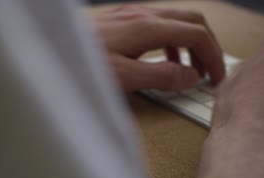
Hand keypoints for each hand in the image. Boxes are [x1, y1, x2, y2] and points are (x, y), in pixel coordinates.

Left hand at [91, 5, 224, 91]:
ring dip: (188, 45)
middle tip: (209, 72)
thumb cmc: (80, 64)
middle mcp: (142, 15)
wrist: (47, 47)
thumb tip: (190, 77)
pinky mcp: (119, 21)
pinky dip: (169, 43)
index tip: (217, 77)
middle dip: (207, 46)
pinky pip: (156, 27)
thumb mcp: (123, 78)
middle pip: (191, 21)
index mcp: (147, 27)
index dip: (213, 55)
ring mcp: (130, 15)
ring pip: (174, 22)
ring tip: (188, 71)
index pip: (196, 33)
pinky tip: (161, 61)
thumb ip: (160, 77)